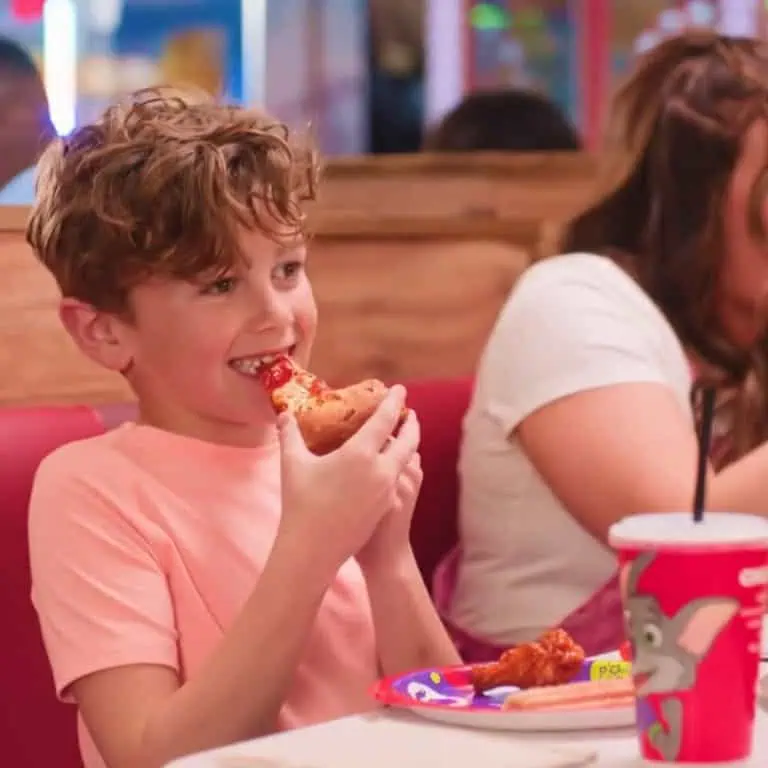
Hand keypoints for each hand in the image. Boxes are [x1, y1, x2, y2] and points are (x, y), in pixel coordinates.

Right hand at [275, 385, 418, 580]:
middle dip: (411, 423)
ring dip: (408, 444)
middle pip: (408, 440)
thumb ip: (290, 435)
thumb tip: (285, 414)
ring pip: (407, 460)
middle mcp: (381, 470)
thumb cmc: (301, 504)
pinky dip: (401, 464)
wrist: (314, 550)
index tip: (400, 389)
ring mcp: (387, 490)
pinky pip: (400, 477)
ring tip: (403, 436)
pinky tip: (392, 465)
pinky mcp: (387, 506)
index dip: (393, 401)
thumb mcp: (293, 465)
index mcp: (361, 454)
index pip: (384, 420)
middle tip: (409, 412)